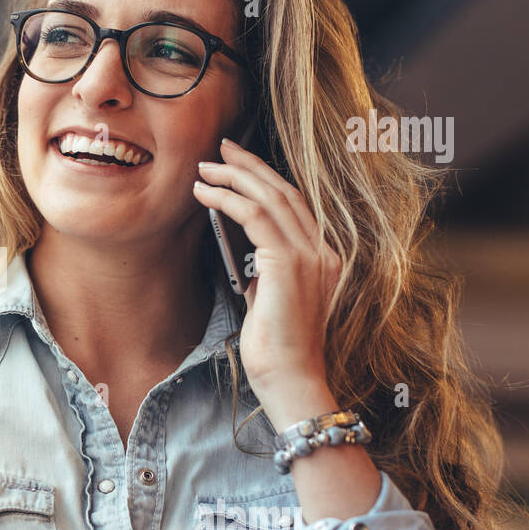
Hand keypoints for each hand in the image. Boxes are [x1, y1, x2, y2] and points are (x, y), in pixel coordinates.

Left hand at [191, 137, 342, 404]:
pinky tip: (205, 194)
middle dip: (250, 165)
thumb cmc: (277, 352)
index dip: (265, 179)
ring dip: (233, 178)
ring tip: (204, 169)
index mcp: (324, 258)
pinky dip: (227, 200)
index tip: (237, 163)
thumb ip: (267, 275)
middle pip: (285, 191)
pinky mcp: (288, 264)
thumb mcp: (271, 302)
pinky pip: (254, 217)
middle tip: (221, 148)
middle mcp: (323, 251)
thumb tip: (249, 258)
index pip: (294, 204)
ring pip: (270, 198)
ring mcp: (310, 256)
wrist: (292, 382)